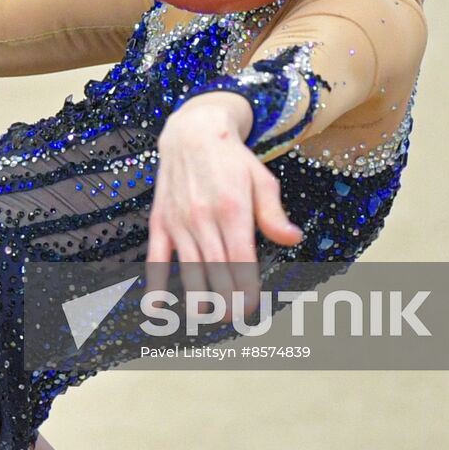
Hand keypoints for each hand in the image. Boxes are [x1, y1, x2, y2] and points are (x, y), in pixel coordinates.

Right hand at [146, 94, 303, 322]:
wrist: (192, 132)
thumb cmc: (231, 159)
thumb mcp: (261, 180)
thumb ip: (273, 213)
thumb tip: (292, 238)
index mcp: (233, 209)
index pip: (241, 259)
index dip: (245, 288)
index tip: (250, 308)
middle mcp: (204, 217)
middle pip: (215, 269)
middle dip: (224, 299)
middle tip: (231, 317)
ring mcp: (180, 220)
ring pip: (189, 268)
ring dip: (196, 297)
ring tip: (205, 315)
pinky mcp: (161, 220)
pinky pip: (156, 256)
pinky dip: (155, 282)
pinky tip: (157, 306)